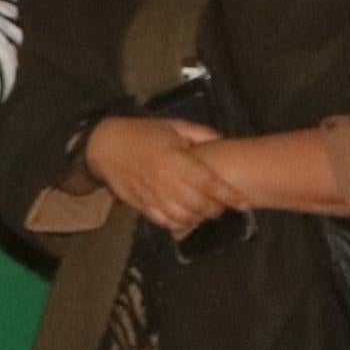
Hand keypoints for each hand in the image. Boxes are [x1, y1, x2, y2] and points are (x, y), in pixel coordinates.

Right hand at [85, 115, 234, 234]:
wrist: (105, 145)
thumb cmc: (142, 133)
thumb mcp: (172, 126)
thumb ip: (200, 134)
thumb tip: (223, 141)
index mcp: (176, 160)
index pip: (209, 183)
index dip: (229, 196)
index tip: (244, 203)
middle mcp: (166, 181)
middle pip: (200, 204)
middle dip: (216, 208)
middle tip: (222, 205)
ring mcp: (153, 196)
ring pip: (184, 217)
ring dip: (199, 218)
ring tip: (205, 212)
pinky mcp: (142, 205)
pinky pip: (165, 222)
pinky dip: (179, 224)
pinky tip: (185, 218)